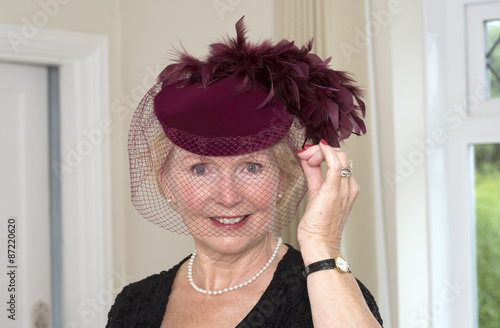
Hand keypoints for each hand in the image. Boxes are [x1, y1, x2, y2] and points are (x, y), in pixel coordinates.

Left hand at [296, 140, 358, 263]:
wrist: (319, 245)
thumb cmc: (317, 227)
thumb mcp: (315, 194)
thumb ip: (314, 175)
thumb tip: (307, 160)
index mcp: (348, 188)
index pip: (340, 160)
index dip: (323, 152)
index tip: (307, 156)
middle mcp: (349, 187)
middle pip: (341, 155)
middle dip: (321, 150)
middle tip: (305, 155)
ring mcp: (344, 189)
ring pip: (339, 155)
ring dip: (320, 150)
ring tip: (306, 157)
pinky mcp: (334, 191)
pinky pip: (335, 164)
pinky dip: (325, 152)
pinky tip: (313, 150)